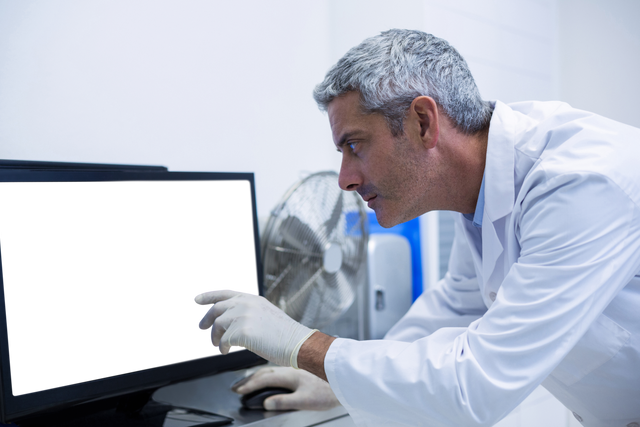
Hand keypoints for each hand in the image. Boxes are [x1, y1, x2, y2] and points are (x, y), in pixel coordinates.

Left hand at [192, 287, 316, 367]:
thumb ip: (247, 311)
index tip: (196, 300)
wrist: (296, 342)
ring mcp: (242, 316)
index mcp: (251, 298)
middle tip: (200, 327)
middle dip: (205, 319)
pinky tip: (226, 351)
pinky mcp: (241, 332)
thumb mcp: (265, 313)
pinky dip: (222, 347)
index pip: (223, 293)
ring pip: (217, 326)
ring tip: (218, 345)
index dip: (207, 296)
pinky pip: (223, 341)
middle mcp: (245, 304)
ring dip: (214, 337)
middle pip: (215, 309)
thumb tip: (228, 320)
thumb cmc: (284, 333)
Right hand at [232, 366, 341, 410]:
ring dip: (257, 375)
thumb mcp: (305, 401)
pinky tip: (268, 376)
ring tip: (246, 381)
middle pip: (264, 372)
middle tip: (236, 387)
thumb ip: (284, 401)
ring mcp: (295, 367)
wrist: (345, 377)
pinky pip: (278, 369)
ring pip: (271, 369)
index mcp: (289, 374)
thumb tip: (266, 403)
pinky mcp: (301, 368)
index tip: (237, 391)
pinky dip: (267, 373)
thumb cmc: (329, 390)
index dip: (249, 386)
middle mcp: (291, 368)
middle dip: (248, 379)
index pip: (264, 379)